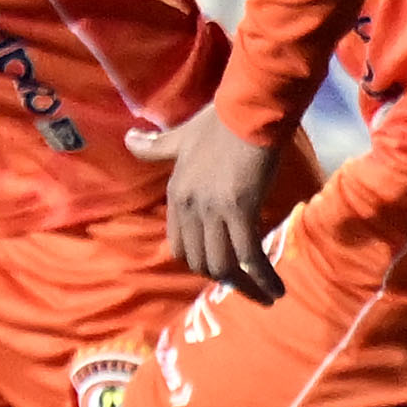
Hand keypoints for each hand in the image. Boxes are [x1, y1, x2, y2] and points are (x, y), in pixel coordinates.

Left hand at [166, 112, 291, 300]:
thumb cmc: (219, 121)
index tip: (220, 268)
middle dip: (224, 280)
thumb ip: (155, 145)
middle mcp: (190, 208)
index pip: (179, 246)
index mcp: (176, 194)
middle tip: (247, 287)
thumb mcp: (181, 136)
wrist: (247, 110)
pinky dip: (263, 277)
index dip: (200, 262)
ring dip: (244, 287)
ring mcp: (214, 211)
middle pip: (200, 261)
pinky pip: (249, 256)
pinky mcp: (241, 210)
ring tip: (265, 296)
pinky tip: (277, 289)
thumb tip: (129, 139)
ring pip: (222, 264)